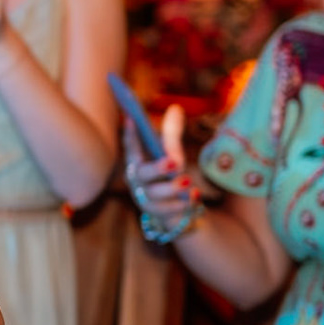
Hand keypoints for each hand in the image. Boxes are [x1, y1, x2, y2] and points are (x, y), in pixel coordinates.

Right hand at [124, 104, 195, 221]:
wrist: (178, 215)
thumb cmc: (169, 180)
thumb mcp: (171, 155)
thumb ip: (171, 135)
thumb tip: (175, 108)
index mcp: (137, 164)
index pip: (131, 148)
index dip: (130, 135)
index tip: (131, 119)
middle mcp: (138, 182)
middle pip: (143, 173)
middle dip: (157, 167)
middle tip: (176, 163)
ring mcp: (146, 200)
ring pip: (155, 194)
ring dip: (172, 187)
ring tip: (189, 182)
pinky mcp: (158, 216)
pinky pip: (168, 211)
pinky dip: (181, 203)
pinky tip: (193, 197)